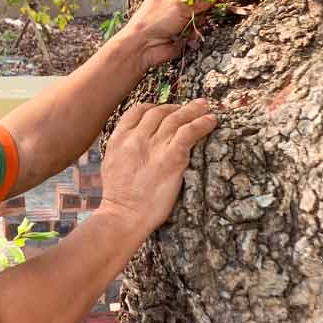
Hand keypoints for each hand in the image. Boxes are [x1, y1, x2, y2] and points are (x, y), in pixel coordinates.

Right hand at [97, 99, 218, 234]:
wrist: (124, 216)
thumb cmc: (119, 198)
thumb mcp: (111, 165)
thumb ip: (124, 149)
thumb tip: (136, 143)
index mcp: (119, 139)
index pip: (138, 111)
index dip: (155, 107)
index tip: (166, 109)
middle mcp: (136, 138)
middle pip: (159, 112)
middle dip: (176, 107)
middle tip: (191, 106)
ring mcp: (154, 147)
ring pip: (176, 118)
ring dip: (193, 110)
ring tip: (205, 107)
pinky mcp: (171, 158)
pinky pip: (189, 132)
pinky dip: (202, 124)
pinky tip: (211, 121)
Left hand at [117, 0, 217, 69]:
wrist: (144, 46)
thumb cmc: (153, 20)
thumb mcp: (178, 4)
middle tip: (220, 1)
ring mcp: (184, 13)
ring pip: (205, 9)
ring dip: (204, 15)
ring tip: (195, 22)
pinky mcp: (188, 28)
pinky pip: (201, 25)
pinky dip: (198, 29)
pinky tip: (189, 34)